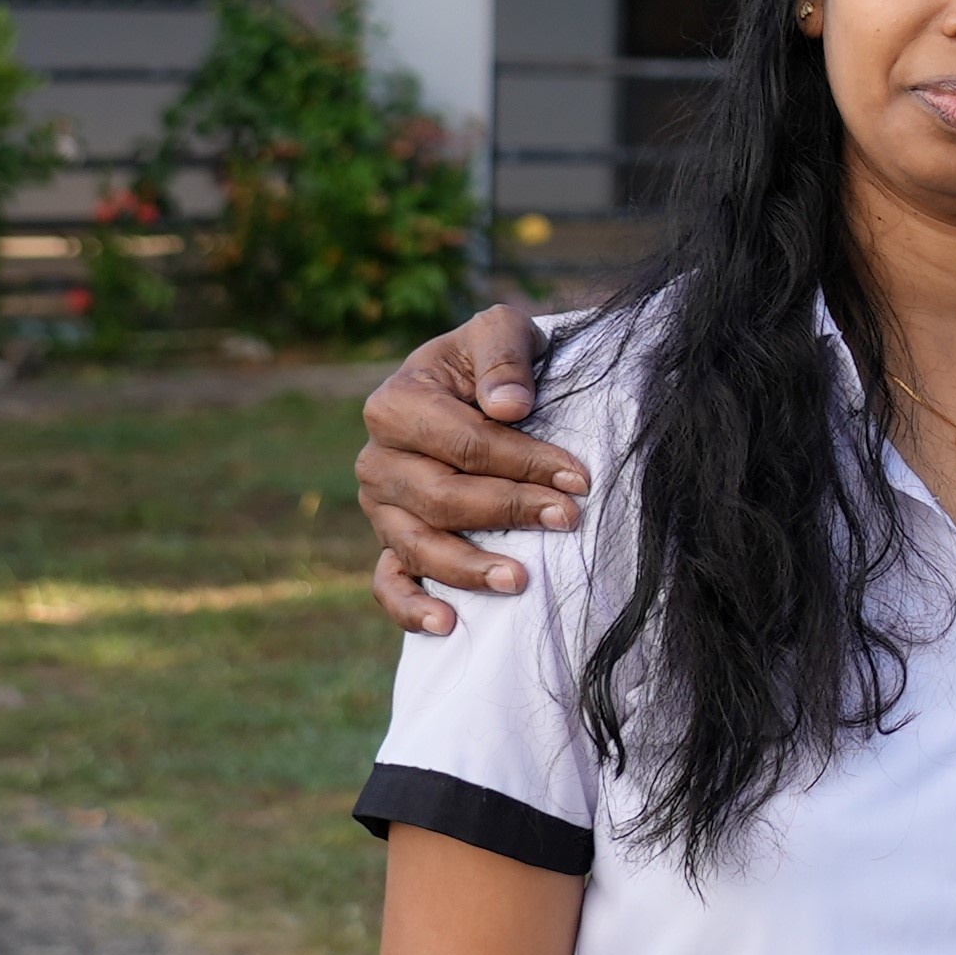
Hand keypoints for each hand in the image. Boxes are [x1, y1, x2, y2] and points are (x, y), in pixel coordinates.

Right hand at [361, 306, 583, 636]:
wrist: (475, 383)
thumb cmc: (492, 359)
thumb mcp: (501, 330)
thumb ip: (504, 357)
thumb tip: (510, 406)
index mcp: (395, 404)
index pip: (464, 444)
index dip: (523, 462)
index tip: (578, 477)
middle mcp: (377, 459)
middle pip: (443, 498)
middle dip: (509, 510)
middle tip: (566, 518)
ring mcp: (379, 505)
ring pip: (416, 545)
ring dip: (469, 567)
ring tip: (521, 580)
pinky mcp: (389, 538)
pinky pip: (388, 582)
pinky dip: (410, 608)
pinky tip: (448, 624)